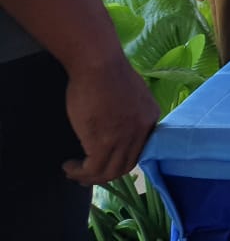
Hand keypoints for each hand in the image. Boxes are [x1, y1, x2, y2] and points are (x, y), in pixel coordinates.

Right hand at [62, 55, 158, 185]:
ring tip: (74, 171)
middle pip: (126, 165)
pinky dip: (80, 172)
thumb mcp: (130, 94)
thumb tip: (116, 123)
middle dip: (105, 173)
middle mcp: (142, 130)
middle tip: (86, 173)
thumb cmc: (108, 73)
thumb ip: (129, 112)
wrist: (99, 64)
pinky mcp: (104, 143)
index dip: (120, 160)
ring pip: (109, 172)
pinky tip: (69, 166)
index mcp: (150, 117)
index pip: (139, 150)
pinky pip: (93, 169)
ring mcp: (125, 138)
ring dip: (90, 176)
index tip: (105, 163)